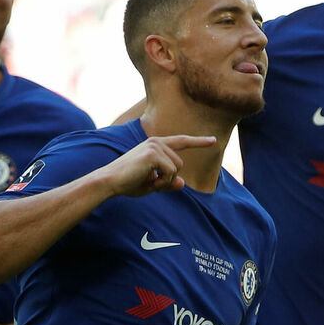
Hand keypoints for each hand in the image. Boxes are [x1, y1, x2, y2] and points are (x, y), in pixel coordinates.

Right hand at [99, 135, 216, 197]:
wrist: (109, 182)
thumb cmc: (127, 183)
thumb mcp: (152, 184)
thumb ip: (168, 183)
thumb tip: (183, 183)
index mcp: (155, 145)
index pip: (181, 142)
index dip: (198, 142)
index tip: (213, 140)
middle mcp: (156, 142)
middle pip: (180, 164)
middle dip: (169, 179)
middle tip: (150, 183)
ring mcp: (155, 146)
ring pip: (177, 169)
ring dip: (165, 181)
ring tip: (147, 181)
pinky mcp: (153, 154)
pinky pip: (171, 173)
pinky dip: (162, 182)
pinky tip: (149, 182)